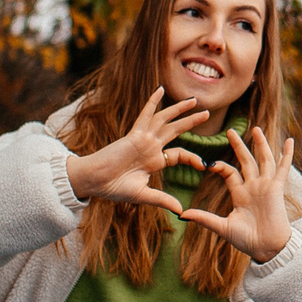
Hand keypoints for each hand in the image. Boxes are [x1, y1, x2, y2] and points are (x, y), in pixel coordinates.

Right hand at [64, 88, 211, 206]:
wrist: (94, 181)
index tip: (205, 165)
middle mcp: (151, 147)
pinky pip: (146, 115)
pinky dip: (153, 102)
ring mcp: (143, 140)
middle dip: (191, 121)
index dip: (192, 157)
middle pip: (175, 130)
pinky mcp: (134, 135)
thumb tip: (181, 211)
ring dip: (179, 109)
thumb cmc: (114, 189)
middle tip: (207, 112)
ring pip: (164, 120)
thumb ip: (162, 200)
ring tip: (194, 100)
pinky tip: (161, 90)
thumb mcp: (143, 195)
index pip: (178, 154)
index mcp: (154, 161)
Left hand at [179, 126, 296, 263]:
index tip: (209, 165)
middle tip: (230, 130)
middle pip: (246, 161)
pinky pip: (282, 168)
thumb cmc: (246, 240)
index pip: (230, 173)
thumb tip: (181, 214)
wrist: (266, 248)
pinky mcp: (276, 188)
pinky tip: (290, 140)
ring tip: (255, 129)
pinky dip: (287, 154)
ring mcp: (266, 186)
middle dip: (238, 146)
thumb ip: (204, 218)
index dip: (220, 166)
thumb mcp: (222, 227)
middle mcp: (253, 187)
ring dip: (260, 144)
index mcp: (240, 194)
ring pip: (263, 160)